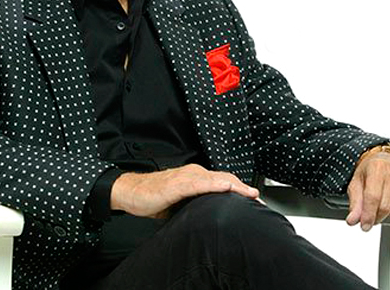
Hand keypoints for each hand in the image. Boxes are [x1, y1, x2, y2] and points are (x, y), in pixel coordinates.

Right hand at [110, 164, 259, 218]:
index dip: (240, 189)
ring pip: (215, 179)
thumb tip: (211, 216)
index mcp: (195, 177)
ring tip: (249, 193)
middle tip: (258, 199)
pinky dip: (214, 185)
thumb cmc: (153, 196)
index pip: (223, 182)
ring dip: (234, 186)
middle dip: (243, 188)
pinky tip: (225, 187)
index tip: (254, 200)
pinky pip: (199, 183)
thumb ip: (196, 204)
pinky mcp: (176, 184)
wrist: (131, 192)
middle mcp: (193, 173)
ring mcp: (185, 177)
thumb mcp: (180, 202)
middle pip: (224, 178)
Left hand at [345, 151, 389, 231]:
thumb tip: (353, 220)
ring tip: (383, 201)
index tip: (365, 225)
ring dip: (388, 213)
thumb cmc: (371, 170)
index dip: (368, 215)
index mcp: (377, 168)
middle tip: (372, 217)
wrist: (387, 159)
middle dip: (376, 217)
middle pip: (385, 207)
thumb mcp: (357, 183)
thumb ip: (355, 203)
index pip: (373, 198)